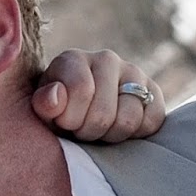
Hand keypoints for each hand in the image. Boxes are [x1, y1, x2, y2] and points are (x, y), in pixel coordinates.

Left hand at [32, 49, 164, 141]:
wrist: (79, 117)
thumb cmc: (57, 115)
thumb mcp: (42, 112)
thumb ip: (44, 104)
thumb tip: (56, 99)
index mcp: (74, 59)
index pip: (81, 91)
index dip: (70, 119)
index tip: (63, 122)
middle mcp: (106, 59)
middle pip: (104, 114)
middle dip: (89, 131)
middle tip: (81, 130)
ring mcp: (133, 73)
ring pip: (129, 120)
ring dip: (111, 136)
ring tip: (99, 130)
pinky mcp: (153, 92)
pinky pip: (152, 120)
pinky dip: (136, 134)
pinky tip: (119, 128)